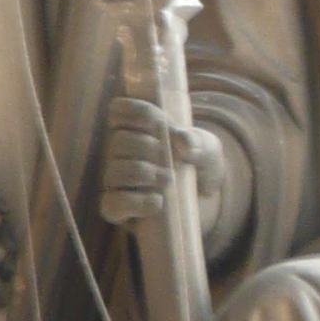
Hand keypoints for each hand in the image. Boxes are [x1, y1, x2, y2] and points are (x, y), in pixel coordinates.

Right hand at [100, 95, 228, 228]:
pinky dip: (135, 203)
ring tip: (168, 180)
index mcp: (139, 130)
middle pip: (117, 141)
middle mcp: (122, 154)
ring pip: (114, 172)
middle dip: (145, 146)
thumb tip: (185, 145)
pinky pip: (112, 205)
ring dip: (142, 173)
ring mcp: (118, 182)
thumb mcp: (206, 148)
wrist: (207, 201)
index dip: (133, 111)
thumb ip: (196, 141)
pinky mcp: (119, 209)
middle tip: (171, 159)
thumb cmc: (200, 166)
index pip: (119, 111)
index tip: (159, 121)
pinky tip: (158, 202)